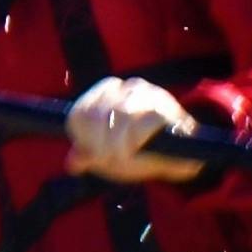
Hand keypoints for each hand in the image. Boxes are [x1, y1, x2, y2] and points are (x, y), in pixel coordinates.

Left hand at [64, 76, 205, 184]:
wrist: (180, 152)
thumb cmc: (140, 150)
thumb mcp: (108, 155)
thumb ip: (88, 157)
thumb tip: (72, 164)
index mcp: (102, 94)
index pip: (80, 113)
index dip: (84, 138)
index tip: (94, 155)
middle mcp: (121, 87)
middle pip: (98, 116)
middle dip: (101, 144)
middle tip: (110, 160)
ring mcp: (144, 92)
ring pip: (121, 116)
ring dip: (120, 143)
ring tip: (123, 157)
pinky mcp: (164, 104)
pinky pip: (145, 120)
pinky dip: (138, 139)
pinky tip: (139, 150)